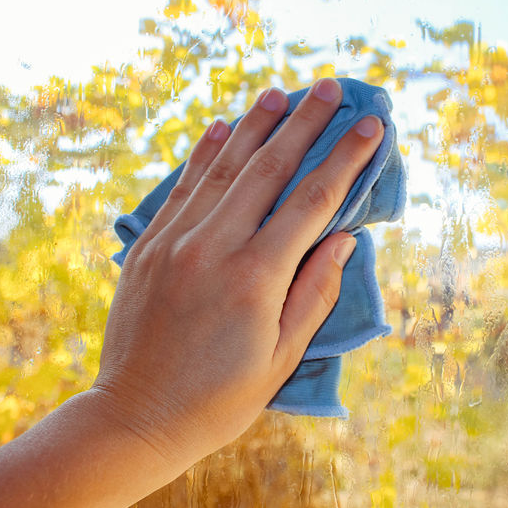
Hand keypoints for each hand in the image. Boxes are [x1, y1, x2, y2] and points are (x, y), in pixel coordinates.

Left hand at [91, 78, 382, 470]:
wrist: (137, 419)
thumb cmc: (220, 399)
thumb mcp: (281, 357)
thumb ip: (314, 292)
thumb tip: (343, 238)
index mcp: (255, 278)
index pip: (311, 202)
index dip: (345, 161)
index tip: (370, 127)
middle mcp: (213, 248)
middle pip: (267, 169)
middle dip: (304, 125)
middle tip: (330, 89)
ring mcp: (174, 243)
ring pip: (221, 168)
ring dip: (253, 126)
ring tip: (279, 92)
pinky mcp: (147, 248)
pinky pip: (180, 188)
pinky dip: (202, 154)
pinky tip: (220, 127)